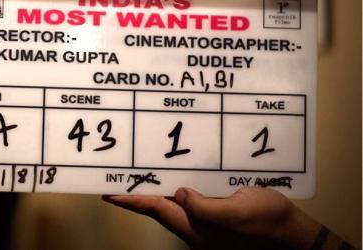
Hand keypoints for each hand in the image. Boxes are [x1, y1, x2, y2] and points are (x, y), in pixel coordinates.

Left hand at [103, 187, 321, 249]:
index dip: (132, 201)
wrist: (296, 237)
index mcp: (198, 230)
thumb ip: (205, 208)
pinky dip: (186, 186)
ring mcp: (209, 223)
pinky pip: (197, 199)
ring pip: (179, 202)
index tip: (109, 194)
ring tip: (145, 169)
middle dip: (142, 192)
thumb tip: (180, 193)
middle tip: (122, 176)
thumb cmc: (269, 226)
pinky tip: (184, 173)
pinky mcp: (221, 215)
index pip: (157, 211)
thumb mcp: (237, 214)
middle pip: (163, 207)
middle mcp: (198, 228)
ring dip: (163, 187)